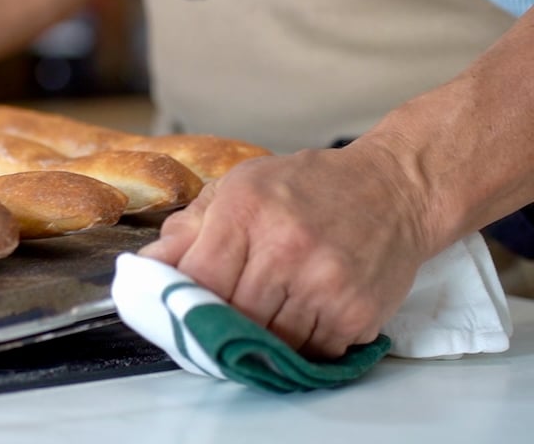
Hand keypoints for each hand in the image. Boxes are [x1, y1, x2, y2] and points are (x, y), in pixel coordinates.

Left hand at [138, 143, 432, 358]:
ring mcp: (325, 283)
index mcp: (247, 211)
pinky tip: (298, 318)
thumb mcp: (238, 187)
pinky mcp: (357, 313)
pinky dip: (297, 345)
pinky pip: (310, 352)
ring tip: (259, 317)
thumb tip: (144, 266)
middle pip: (230, 316)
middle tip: (215, 320)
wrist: (394, 190)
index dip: (182, 302)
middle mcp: (287, 247)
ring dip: (257, 338)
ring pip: (268, 341)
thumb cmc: (307, 186)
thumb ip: (188, 228)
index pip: (198, 279)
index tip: (178, 309)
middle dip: (218, 323)